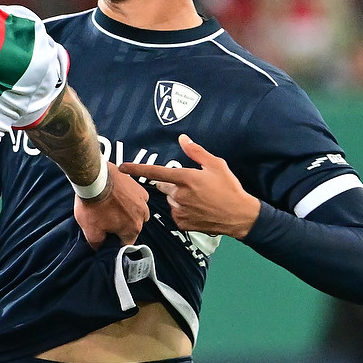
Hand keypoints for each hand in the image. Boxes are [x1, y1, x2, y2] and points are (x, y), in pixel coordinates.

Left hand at [72, 163, 149, 247]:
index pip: (126, 243)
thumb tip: (100, 248)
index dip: (115, 241)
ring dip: (127, 212)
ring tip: (112, 207)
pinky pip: (137, 199)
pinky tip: (118, 197)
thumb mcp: (90, 230)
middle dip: (121, 226)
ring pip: (136, 213)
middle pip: (132, 228)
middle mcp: (142, 215)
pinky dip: (130, 199)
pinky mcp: (139, 187)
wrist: (94, 178)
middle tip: (106, 218)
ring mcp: (142, 200)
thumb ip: (97, 243)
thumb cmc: (92, 203)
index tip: (107, 235)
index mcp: (132, 229)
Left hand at [117, 134, 262, 238]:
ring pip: (170, 200)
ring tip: (199, 198)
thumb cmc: (229, 188)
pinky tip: (198, 209)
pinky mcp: (182, 223)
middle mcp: (179, 195)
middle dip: (173, 184)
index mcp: (186, 179)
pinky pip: (175, 213)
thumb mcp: (216, 165)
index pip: (155, 172)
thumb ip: (196, 152)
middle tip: (193, 186)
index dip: (137, 169)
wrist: (239, 216)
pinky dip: (182, 210)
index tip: (123, 167)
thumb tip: (182, 139)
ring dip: (178, 198)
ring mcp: (179, 211)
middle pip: (164, 186)